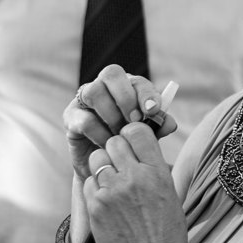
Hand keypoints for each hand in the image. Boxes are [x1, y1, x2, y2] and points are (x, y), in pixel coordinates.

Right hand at [65, 64, 179, 181]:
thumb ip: (159, 127)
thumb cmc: (130, 145)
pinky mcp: (71, 118)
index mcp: (126, 87)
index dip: (146, 93)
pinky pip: (84, 119)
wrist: (107, 169)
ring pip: (94, 91)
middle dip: (126, 97)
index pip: (136, 80)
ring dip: (112, 113)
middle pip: (111, 73)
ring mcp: (84, 100)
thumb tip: (170, 123)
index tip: (153, 110)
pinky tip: (108, 144)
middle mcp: (104, 87)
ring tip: (120, 133)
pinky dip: (100, 133)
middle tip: (136, 120)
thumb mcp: (147, 136)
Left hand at [82, 123, 191, 242]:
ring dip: (103, 165)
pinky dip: (95, 187)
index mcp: (159, 173)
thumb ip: (155, 171)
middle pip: (114, 141)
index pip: (138, 131)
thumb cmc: (168, 238)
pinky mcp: (95, 207)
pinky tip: (106, 201)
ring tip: (112, 182)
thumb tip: (141, 153)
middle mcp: (135, 177)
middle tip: (121, 164)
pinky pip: (88, 182)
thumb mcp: (171, 196)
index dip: (132, 134)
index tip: (132, 143)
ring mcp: (112, 192)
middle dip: (116, 149)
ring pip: (97, 158)